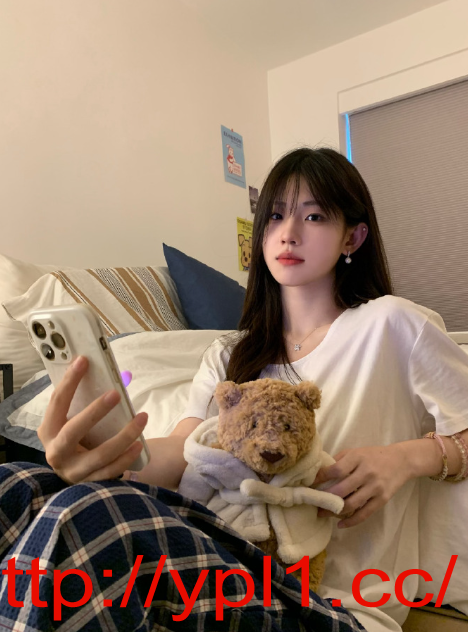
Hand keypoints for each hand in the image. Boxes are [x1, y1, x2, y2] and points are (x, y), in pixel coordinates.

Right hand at [37, 356, 147, 483]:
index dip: (69, 381)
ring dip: (123, 436)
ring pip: (99, 455)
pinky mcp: (89, 484)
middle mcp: (56, 452)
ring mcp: (73, 472)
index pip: (57, 402)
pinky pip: (110, 472)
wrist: (78, 473)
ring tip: (142, 418)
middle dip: (94, 412)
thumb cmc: (79, 438)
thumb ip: (88, 400)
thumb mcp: (75, 420)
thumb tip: (117, 376)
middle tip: (115, 394)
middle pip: (73, 431)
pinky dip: (126, 458)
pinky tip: (138, 445)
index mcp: (49, 431)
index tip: (83, 360)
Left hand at [314, 444, 411, 528]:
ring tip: (323, 513)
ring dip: (335, 511)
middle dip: (325, 498)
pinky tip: (340, 524)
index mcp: (357, 458)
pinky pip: (364, 514)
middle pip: (341, 489)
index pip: (336, 470)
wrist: (401, 461)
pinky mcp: (382, 499)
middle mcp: (366, 473)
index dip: (321, 478)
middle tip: (313, 503)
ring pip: (351, 504)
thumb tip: (319, 472)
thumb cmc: (373, 455)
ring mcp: (375, 487)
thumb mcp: (356, 452)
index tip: (310, 485)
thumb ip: (339, 460)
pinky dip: (351, 521)